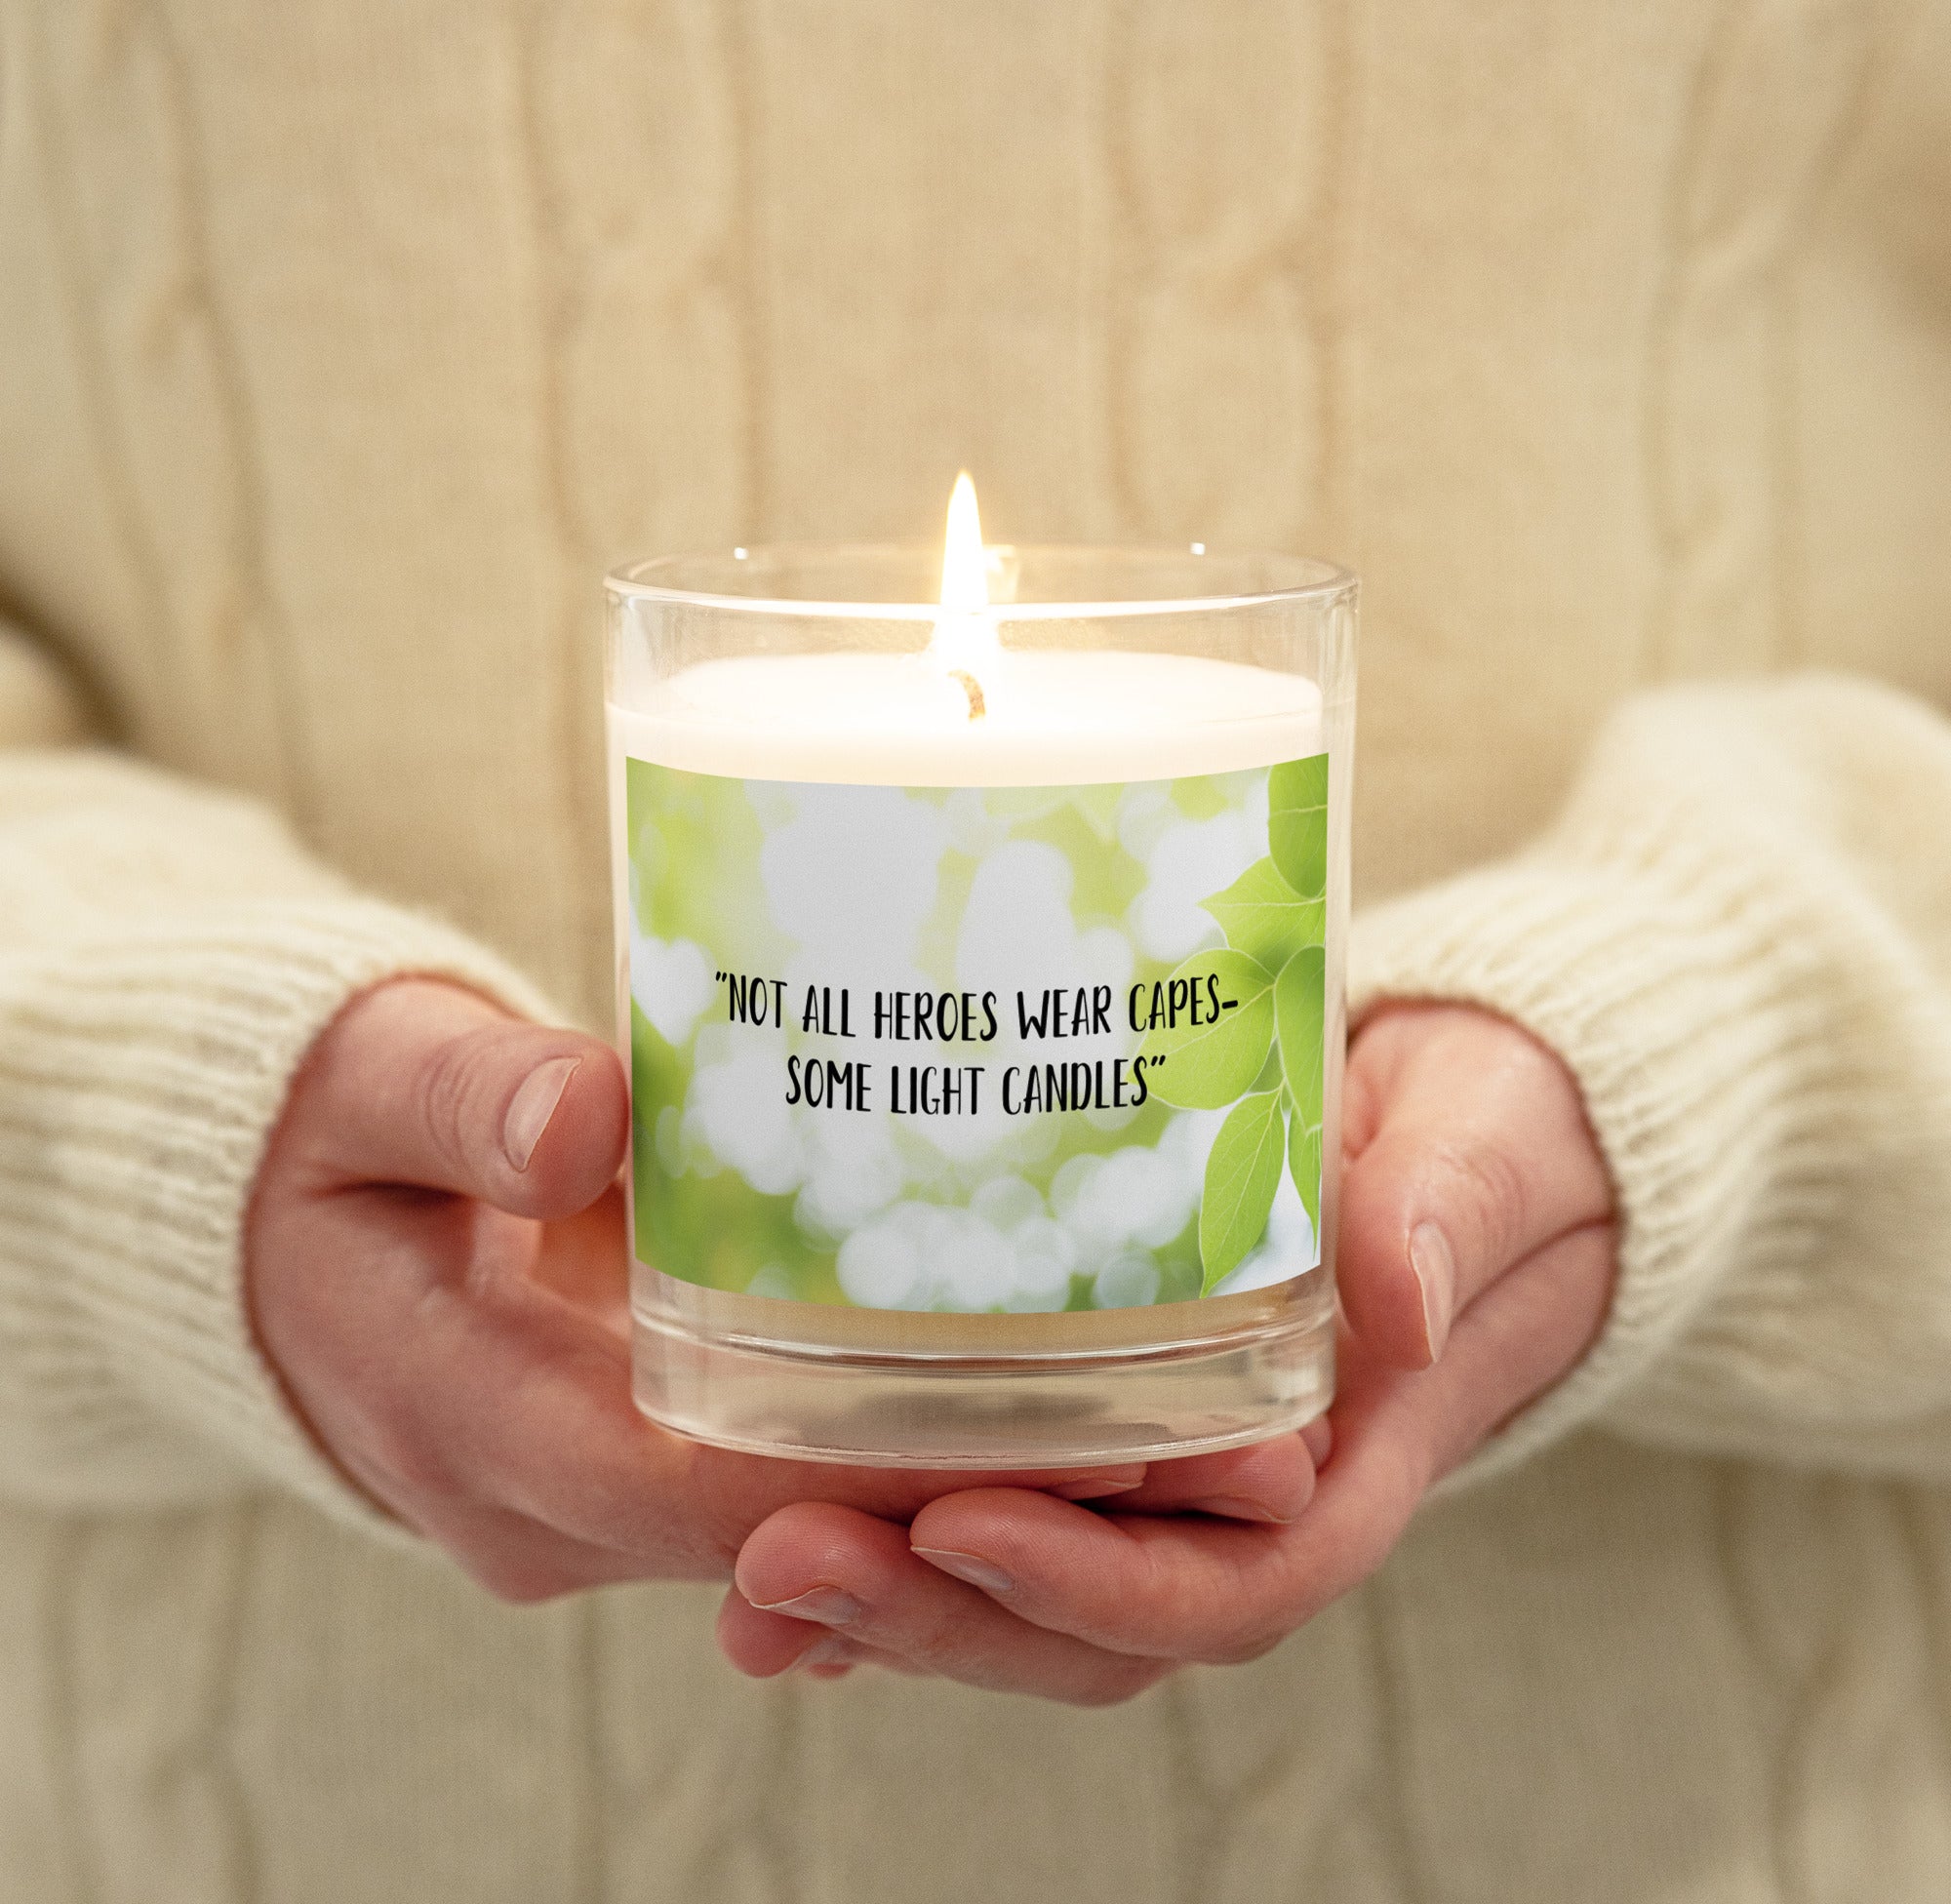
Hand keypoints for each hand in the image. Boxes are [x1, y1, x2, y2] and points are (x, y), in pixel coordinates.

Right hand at [246, 980, 1315, 1612]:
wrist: (279, 1230)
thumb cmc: (325, 1141)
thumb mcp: (370, 1082)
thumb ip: (464, 1096)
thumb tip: (582, 1115)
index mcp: (481, 1422)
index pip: (722, 1494)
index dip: (907, 1478)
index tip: (1081, 1429)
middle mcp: (556, 1509)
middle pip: (810, 1540)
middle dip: (1005, 1504)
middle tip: (1216, 1437)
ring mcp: (605, 1509)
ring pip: (824, 1540)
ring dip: (993, 1502)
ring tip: (1196, 1425)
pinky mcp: (647, 1475)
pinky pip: (801, 1499)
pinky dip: (923, 1470)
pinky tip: (1062, 1404)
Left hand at [717, 1003, 1616, 1700]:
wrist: (1465, 1137)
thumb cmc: (1481, 1141)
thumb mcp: (1480, 1150)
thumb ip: (1448, 1210)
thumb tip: (1399, 1292)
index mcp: (1348, 1463)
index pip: (1228, 1584)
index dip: (1095, 1584)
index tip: (961, 1525)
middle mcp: (1247, 1503)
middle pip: (1093, 1623)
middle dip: (939, 1613)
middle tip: (780, 1559)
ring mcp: (1169, 1479)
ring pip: (1025, 1592)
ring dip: (886, 1599)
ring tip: (746, 1571)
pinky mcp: (1106, 1425)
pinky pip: (997, 1509)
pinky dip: (891, 1542)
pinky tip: (772, 1530)